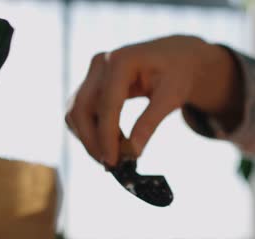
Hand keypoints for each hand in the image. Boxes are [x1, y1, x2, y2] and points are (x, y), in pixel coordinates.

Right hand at [65, 35, 241, 166]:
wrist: (176, 57)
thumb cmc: (178, 74)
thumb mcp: (172, 97)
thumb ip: (151, 122)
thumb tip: (133, 152)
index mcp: (122, 60)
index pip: (106, 104)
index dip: (106, 136)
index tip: (112, 162)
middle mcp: (101, 63)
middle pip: (81, 108)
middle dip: (91, 141)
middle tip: (110, 165)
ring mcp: (93, 73)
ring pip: (76, 113)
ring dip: (90, 138)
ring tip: (114, 156)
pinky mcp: (92, 84)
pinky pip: (82, 113)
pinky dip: (93, 132)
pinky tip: (112, 144)